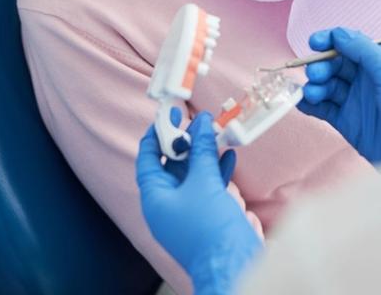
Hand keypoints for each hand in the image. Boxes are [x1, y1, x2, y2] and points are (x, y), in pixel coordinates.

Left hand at [136, 112, 262, 294]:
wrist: (231, 266)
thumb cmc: (209, 228)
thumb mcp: (204, 182)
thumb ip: (202, 150)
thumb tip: (201, 123)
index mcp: (155, 198)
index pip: (148, 159)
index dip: (157, 135)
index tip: (168, 115)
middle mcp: (167, 205)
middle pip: (172, 164)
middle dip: (186, 141)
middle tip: (198, 120)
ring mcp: (187, 212)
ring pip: (192, 174)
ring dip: (205, 153)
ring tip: (216, 132)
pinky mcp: (206, 216)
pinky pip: (207, 186)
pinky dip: (217, 169)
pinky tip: (229, 154)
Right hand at [298, 27, 380, 164]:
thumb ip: (362, 49)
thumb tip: (338, 34)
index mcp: (378, 62)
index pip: (349, 45)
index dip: (330, 41)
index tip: (314, 42)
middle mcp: (366, 80)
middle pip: (334, 65)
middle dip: (321, 65)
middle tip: (315, 73)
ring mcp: (356, 102)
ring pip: (327, 86)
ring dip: (315, 85)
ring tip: (312, 92)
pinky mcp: (348, 124)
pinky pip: (324, 109)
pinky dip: (311, 104)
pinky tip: (303, 102)